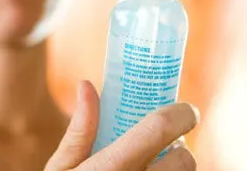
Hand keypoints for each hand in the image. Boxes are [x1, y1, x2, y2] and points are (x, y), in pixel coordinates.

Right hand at [45, 81, 198, 170]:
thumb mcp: (60, 168)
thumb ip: (79, 129)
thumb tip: (86, 84)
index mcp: (109, 168)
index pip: (158, 128)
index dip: (180, 113)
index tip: (185, 109)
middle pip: (185, 160)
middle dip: (181, 147)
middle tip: (166, 145)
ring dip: (179, 170)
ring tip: (157, 168)